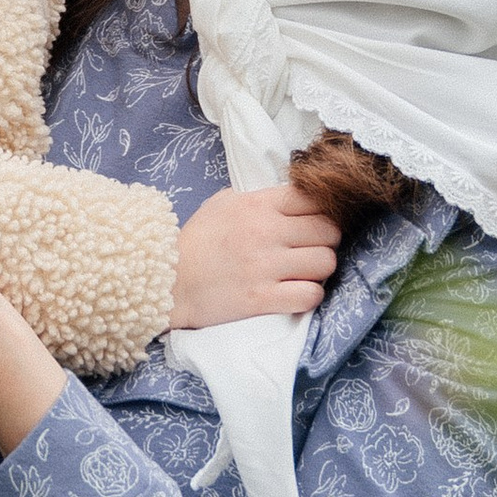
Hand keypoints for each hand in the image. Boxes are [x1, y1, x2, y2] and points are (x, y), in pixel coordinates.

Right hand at [172, 183, 341, 327]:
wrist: (167, 281)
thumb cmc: (196, 241)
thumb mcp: (222, 204)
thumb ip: (258, 198)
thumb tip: (289, 198)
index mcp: (257, 204)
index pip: (314, 198)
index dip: (322, 210)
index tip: (315, 222)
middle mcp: (266, 232)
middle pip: (328, 230)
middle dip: (326, 240)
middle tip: (312, 249)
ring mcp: (265, 266)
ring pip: (326, 262)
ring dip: (320, 270)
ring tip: (305, 272)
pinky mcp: (262, 298)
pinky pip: (310, 295)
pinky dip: (310, 296)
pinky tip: (298, 293)